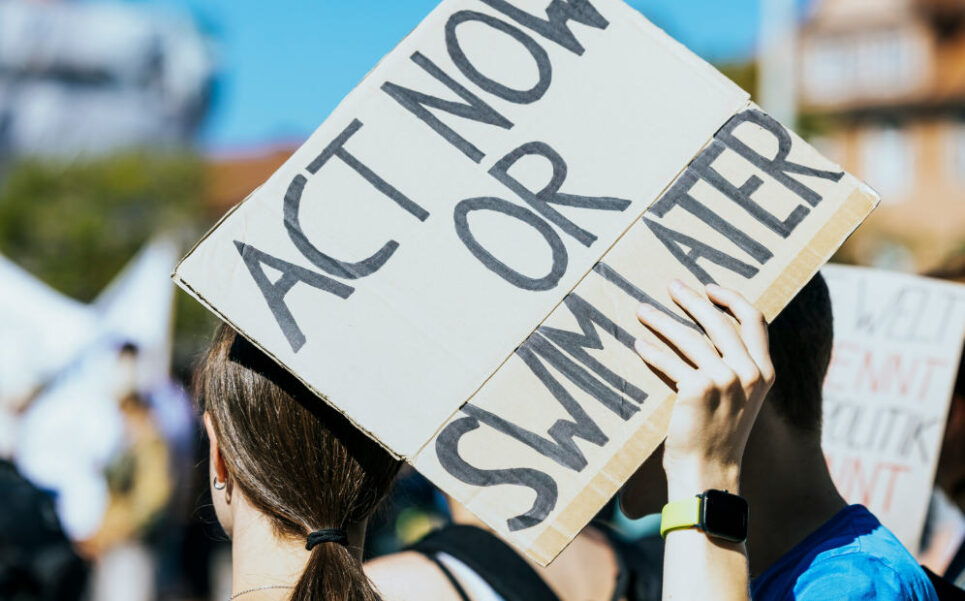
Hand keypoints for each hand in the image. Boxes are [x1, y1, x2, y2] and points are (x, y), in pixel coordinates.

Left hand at [634, 280, 773, 497]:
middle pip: (718, 320)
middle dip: (691, 299)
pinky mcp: (698, 389)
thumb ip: (734, 367)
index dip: (732, 298)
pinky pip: (669, 362)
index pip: (755, 320)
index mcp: (764, 371)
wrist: (709, 473)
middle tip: (670, 286)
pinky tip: (639, 345)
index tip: (709, 287)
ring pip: (689, 337)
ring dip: (661, 320)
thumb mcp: (740, 399)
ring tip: (642, 310)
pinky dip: (651, 352)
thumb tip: (708, 332)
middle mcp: (749, 372)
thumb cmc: (718, 436)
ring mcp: (725, 380)